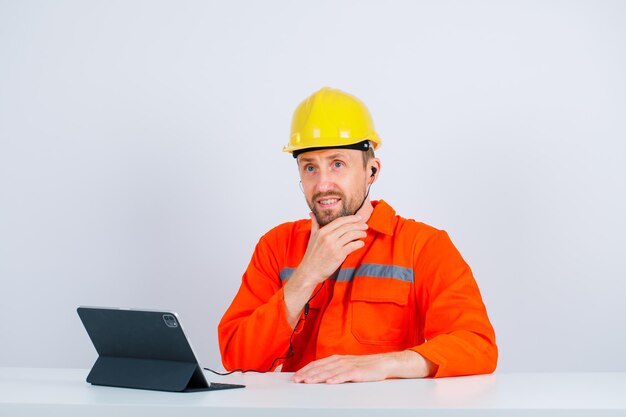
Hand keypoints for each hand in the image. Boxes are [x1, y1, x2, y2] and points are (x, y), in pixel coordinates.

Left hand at [292, 351, 435, 383]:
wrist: (383, 363)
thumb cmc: (364, 367)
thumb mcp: (346, 366)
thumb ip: (333, 370)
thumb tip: (318, 376)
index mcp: (336, 359)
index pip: (317, 364)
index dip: (305, 370)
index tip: (295, 377)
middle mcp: (340, 360)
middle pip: (320, 368)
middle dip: (307, 375)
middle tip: (296, 381)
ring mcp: (349, 365)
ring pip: (330, 371)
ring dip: (318, 377)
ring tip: (308, 382)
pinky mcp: (358, 372)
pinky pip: (346, 375)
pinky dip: (337, 378)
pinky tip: (330, 382)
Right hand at [298, 213, 367, 285]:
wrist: (310, 271)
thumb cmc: (311, 255)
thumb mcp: (312, 237)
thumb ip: (315, 224)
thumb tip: (312, 213)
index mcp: (322, 231)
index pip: (340, 221)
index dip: (351, 218)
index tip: (359, 218)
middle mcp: (328, 237)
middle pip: (347, 227)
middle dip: (358, 225)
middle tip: (365, 226)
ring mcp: (334, 246)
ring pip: (351, 235)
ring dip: (360, 233)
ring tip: (364, 234)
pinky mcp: (339, 255)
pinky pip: (352, 246)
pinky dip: (359, 243)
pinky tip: (361, 243)